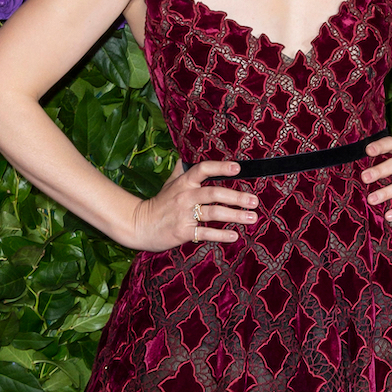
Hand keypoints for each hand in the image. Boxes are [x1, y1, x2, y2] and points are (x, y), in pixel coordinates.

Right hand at [127, 160, 258, 251]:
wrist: (138, 224)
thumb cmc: (158, 204)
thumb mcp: (168, 184)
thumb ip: (180, 171)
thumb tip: (185, 156)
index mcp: (183, 182)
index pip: (203, 169)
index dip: (220, 167)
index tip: (238, 168)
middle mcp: (185, 196)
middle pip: (214, 193)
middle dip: (236, 197)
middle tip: (254, 200)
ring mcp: (183, 214)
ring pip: (213, 213)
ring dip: (235, 215)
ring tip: (252, 217)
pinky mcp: (182, 231)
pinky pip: (205, 233)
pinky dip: (221, 234)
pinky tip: (234, 235)